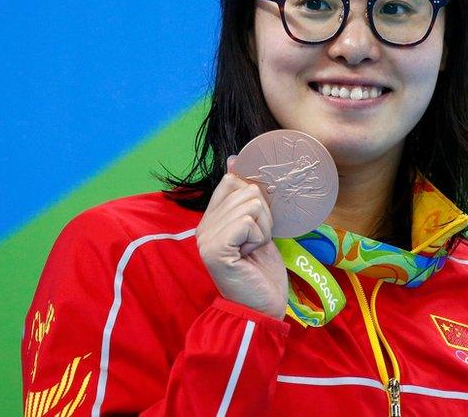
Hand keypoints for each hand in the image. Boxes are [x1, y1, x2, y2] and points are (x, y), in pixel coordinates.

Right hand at [195, 156, 287, 318]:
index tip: (258, 223)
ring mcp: (206, 238)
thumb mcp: (257, 228)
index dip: (255, 196)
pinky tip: (251, 255)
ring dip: (264, 228)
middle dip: (264, 216)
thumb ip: (247, 199)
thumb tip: (234, 159)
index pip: (231, 181)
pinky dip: (259, 237)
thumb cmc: (262, 271)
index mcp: (211, 219)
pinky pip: (247, 222)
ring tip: (254, 249)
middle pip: (246, 190)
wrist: (262, 308)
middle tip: (257, 242)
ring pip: (251, 204)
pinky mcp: (215, 249)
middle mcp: (203, 226)